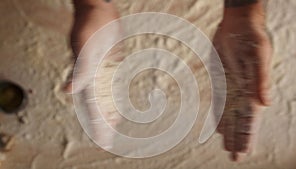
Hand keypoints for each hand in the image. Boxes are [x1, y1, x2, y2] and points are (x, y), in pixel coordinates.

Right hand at [64, 2, 121, 148]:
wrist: (99, 9)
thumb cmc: (90, 23)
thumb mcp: (84, 45)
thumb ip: (80, 69)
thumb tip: (69, 90)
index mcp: (87, 76)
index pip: (91, 106)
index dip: (96, 123)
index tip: (101, 139)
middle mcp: (94, 76)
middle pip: (98, 105)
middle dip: (102, 123)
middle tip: (107, 140)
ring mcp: (103, 70)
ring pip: (106, 97)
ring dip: (109, 112)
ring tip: (112, 127)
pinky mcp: (111, 63)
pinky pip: (114, 84)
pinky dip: (116, 96)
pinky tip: (119, 102)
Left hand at [213, 12, 271, 160]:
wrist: (237, 24)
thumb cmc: (252, 37)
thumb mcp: (259, 55)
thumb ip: (261, 79)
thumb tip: (265, 104)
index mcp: (254, 90)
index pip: (250, 119)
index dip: (247, 136)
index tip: (243, 153)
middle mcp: (243, 92)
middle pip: (240, 121)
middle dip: (238, 139)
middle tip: (235, 158)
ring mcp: (232, 88)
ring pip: (229, 115)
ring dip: (229, 131)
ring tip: (227, 147)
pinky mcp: (221, 81)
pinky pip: (219, 103)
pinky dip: (219, 116)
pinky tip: (218, 128)